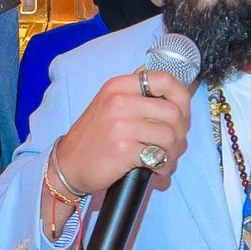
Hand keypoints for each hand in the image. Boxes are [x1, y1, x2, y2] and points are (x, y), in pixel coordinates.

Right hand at [51, 70, 193, 199]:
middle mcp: (119, 101)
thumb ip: (137, 94)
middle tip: (174, 144)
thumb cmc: (94, 136)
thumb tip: (173, 88)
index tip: (181, 113)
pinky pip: (159, 156)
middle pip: (174, 111)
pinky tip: (157, 170)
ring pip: (170, 135)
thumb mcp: (110, 103)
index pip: (165, 80)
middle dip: (181, 132)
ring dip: (174, 152)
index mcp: (119, 85)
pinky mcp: (123, 149)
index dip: (182, 97)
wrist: (68, 164)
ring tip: (165, 159)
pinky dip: (164, 166)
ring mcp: (121, 125)